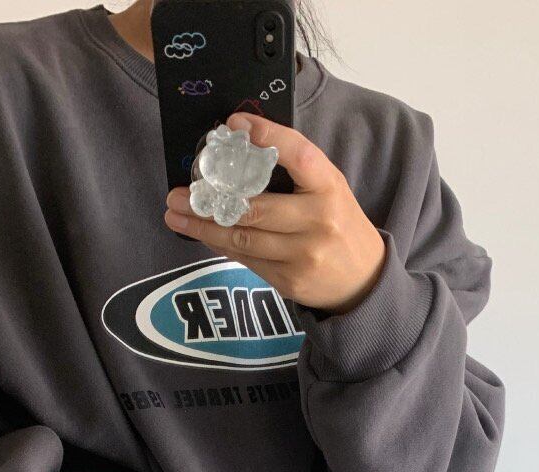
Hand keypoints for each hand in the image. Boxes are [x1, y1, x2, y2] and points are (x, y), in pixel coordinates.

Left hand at [164, 114, 386, 314]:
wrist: (363, 279)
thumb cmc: (338, 223)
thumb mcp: (328, 189)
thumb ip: (295, 171)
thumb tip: (242, 148)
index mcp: (329, 187)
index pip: (299, 155)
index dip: (268, 136)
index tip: (235, 123)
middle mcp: (317, 221)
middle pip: (255, 208)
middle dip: (211, 200)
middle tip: (178, 193)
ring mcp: (303, 255)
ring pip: (243, 239)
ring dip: (204, 227)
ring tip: (176, 216)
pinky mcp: (289, 281)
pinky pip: (247, 260)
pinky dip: (221, 245)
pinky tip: (202, 234)